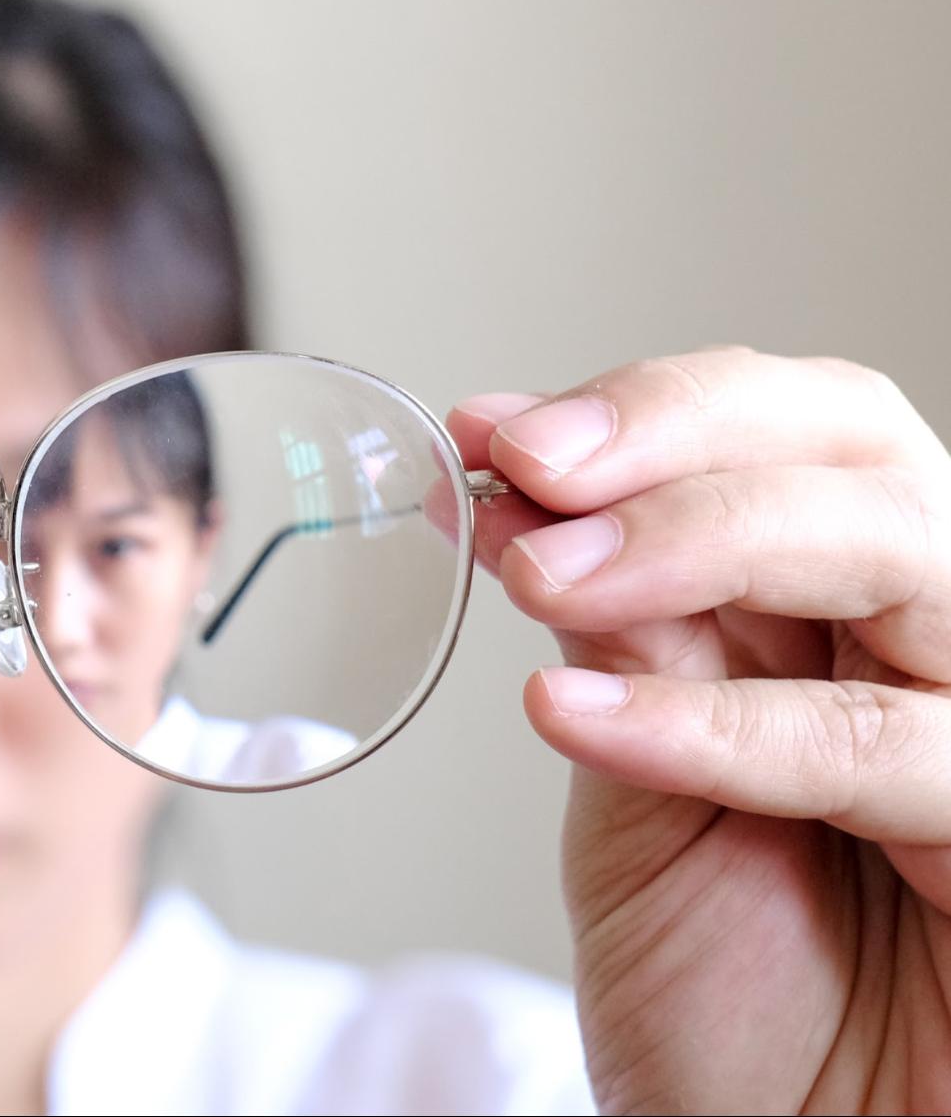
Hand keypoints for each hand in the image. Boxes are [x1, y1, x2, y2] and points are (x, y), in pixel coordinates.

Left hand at [450, 349, 950, 1114]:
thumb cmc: (728, 992)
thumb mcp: (640, 792)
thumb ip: (625, 649)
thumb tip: (528, 498)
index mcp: (847, 613)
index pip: (797, 433)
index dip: (653, 408)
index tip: (494, 424)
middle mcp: (936, 647)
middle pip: (859, 454)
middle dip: (676, 439)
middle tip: (527, 466)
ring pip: (897, 554)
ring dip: (695, 542)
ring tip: (539, 573)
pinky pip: (878, 749)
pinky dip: (715, 723)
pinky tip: (571, 714)